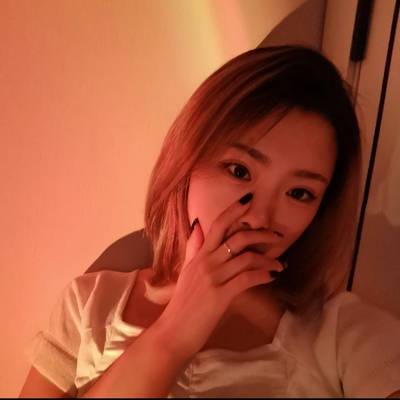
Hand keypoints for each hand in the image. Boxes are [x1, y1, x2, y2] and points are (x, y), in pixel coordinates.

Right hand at [153, 195, 283, 360]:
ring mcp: (213, 278)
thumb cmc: (183, 301)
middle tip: (277, 235)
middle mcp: (207, 262)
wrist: (174, 329)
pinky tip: (271, 276)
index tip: (249, 199)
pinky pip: (246, 279)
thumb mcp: (186, 269)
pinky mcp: (220, 296)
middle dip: (260, 232)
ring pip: (246, 258)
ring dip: (268, 259)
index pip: (218, 224)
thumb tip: (198, 224)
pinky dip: (262, 276)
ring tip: (279, 264)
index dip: (234, 210)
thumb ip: (193, 247)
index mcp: (200, 255)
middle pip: (237, 237)